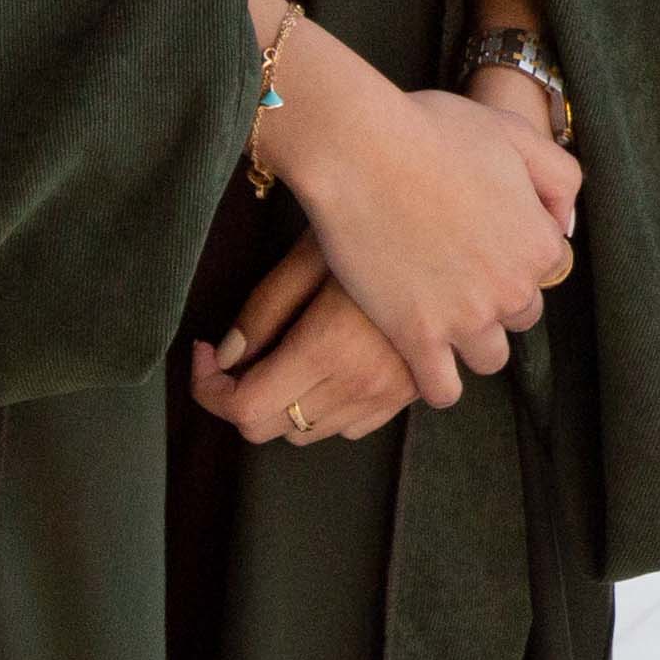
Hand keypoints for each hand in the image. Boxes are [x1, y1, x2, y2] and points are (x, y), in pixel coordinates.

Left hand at [187, 239, 426, 445]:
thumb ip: (263, 310)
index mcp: (328, 348)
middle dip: (240, 396)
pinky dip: (326, 407)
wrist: (454, 229)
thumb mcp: (309, 255)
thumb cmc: (375, 226)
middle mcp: (360, 383)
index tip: (205, 354)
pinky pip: (349, 427)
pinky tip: (328, 364)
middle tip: (240, 351)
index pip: (245, 410)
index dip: (209, 389)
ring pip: (307, 432)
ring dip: (283, 403)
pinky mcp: (410, 394)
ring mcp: (389, 395)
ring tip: (286, 353)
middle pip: (271, 428)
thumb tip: (225, 357)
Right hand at [262, 34, 584, 411]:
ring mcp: (466, 319)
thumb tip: (563, 222)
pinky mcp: (418, 338)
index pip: (549, 270)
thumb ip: (558, 176)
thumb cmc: (433, 131)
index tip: (486, 243)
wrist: (362, 150)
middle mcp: (513, 289)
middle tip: (457, 273)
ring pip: (489, 357)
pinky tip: (421, 354)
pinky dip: (437, 381)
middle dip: (497, 298)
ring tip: (440, 316)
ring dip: (471, 341)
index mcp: (539, 243)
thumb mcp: (515, 134)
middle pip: (521, 315)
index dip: (516, 254)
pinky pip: (443, 390)